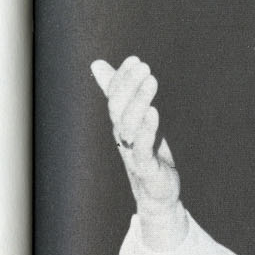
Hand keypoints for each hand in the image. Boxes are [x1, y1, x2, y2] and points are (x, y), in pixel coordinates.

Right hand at [90, 56, 186, 248]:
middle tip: (144, 67)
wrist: (157, 195)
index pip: (116, 98)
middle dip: (130, 86)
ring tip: (151, 81)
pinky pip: (142, 148)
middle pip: (119, 109)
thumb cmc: (148, 155)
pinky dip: (146, 129)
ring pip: (129, 126)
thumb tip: (97, 64)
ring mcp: (133, 154)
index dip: (123, 78)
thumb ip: (120, 95)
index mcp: (120, 126)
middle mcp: (123, 138)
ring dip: (140, 101)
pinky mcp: (147, 169)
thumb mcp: (137, 122)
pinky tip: (153, 112)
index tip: (135, 59)